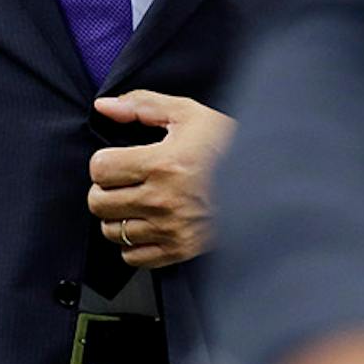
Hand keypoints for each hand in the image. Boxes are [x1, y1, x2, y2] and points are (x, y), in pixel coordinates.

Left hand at [87, 90, 236, 267]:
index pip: (100, 169)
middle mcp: (164, 200)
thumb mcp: (187, 114)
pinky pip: (133, 257)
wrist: (265, 181)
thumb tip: (103, 106)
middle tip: (121, 181)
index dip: (104, 161)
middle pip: (98, 202)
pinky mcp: (181, 250)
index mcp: (163, 164)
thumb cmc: (227, 145)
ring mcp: (171, 229)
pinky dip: (132, 243)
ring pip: (112, 231)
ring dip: (116, 216)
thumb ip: (141, 105)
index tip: (117, 159)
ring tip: (133, 201)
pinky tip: (146, 224)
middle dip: (104, 188)